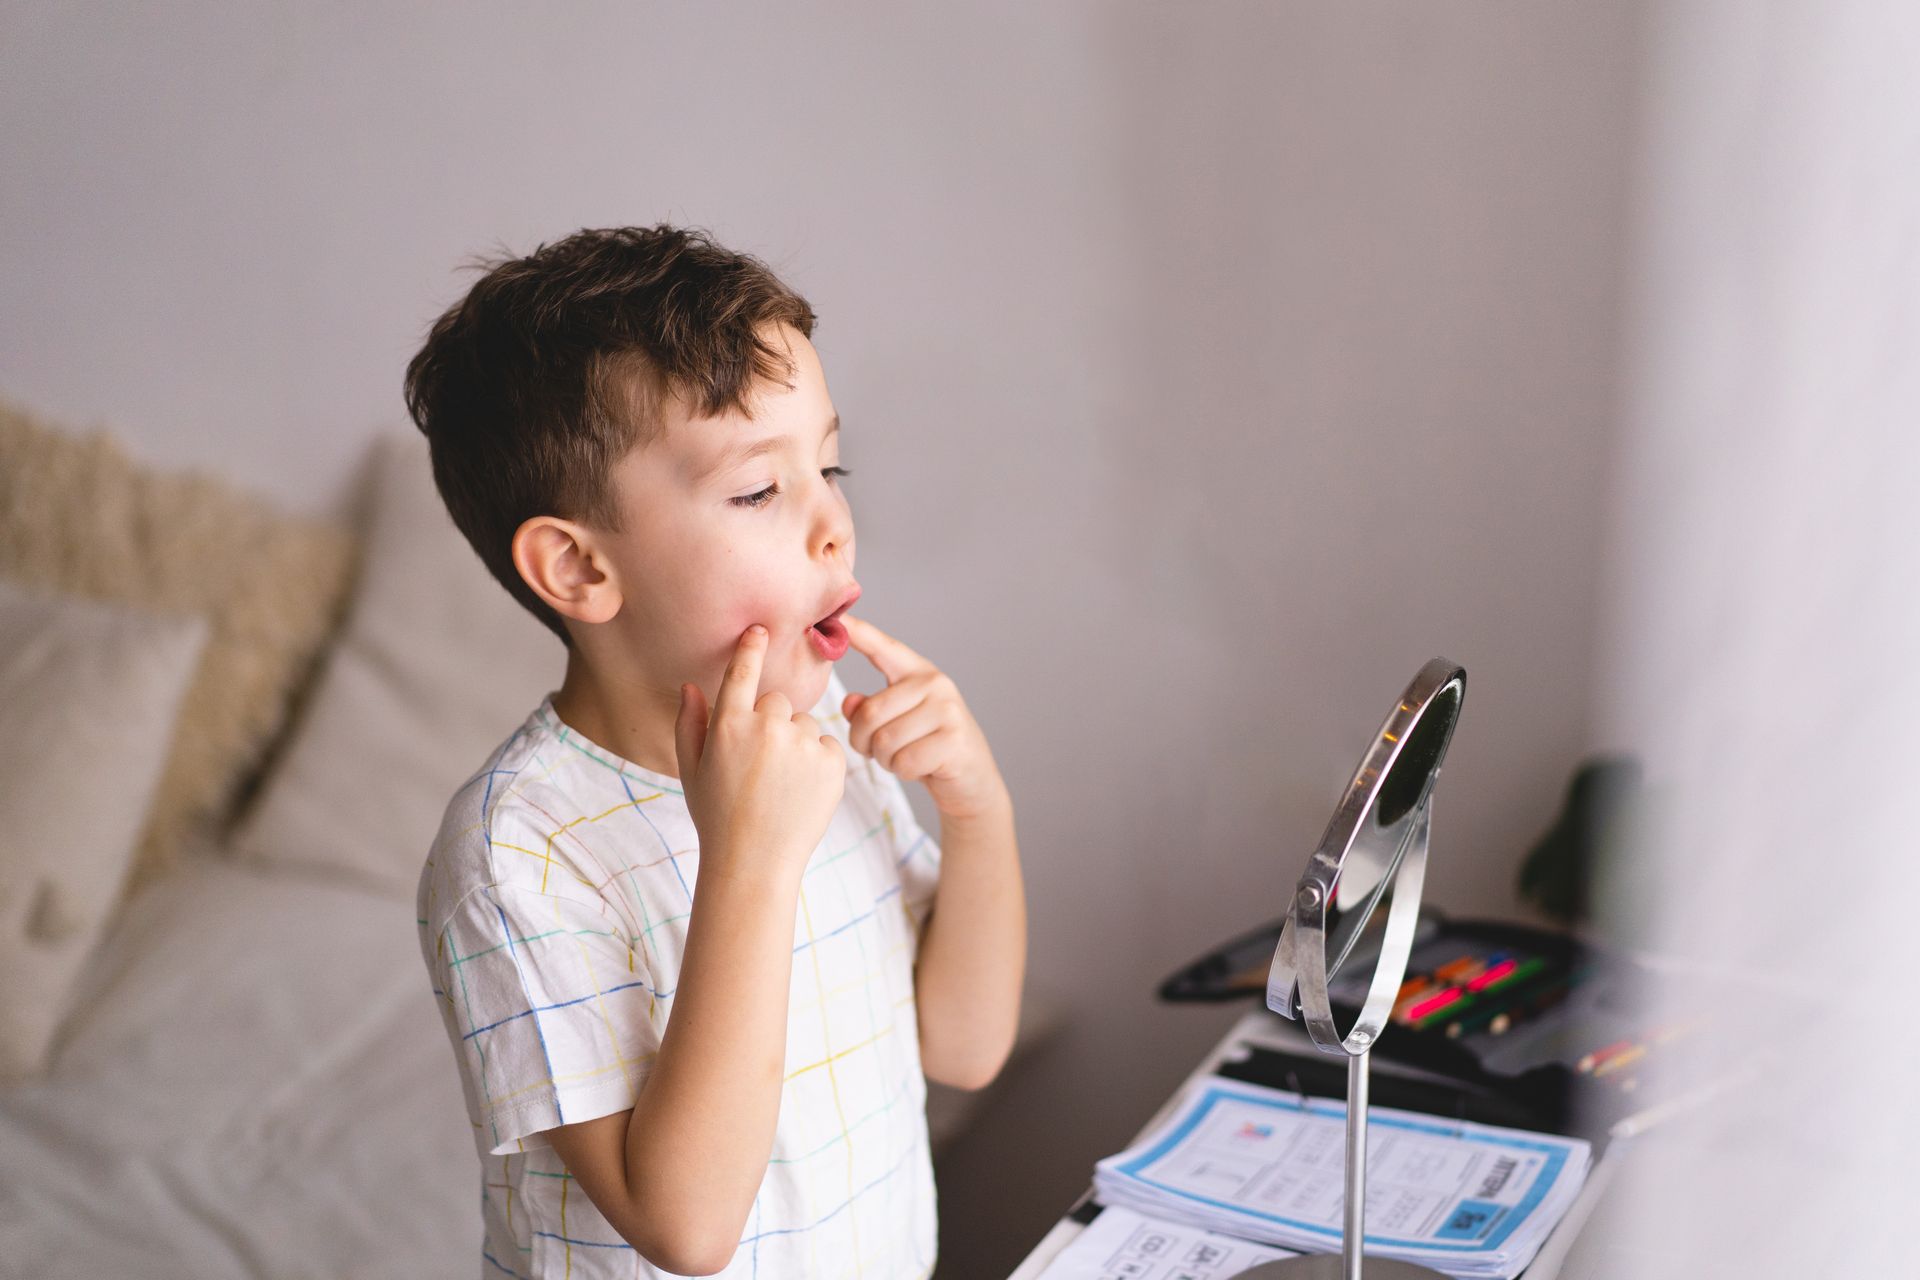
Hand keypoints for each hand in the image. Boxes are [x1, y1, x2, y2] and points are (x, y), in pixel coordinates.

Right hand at [675, 624, 846, 886]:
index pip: (744, 671)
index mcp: (730, 724)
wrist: (755, 863)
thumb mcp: (692, 771)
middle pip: (778, 701)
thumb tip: (691, 685)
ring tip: (780, 785)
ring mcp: (803, 743)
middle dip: (771, 723)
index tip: (761, 629)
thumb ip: (690, 723)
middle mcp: (768, 726)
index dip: (752, 647)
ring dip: (795, 744)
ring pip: (804, 724)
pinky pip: (827, 745)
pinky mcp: (833, 761)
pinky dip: (818, 762)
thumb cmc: (717, 817)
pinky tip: (801, 791)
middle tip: (759, 765)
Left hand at [839, 614, 1009, 820]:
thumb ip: (871, 710)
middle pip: (870, 712)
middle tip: (878, 752)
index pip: (884, 649)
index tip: (839, 617)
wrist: (973, 781)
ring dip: (884, 759)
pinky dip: (902, 772)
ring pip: (884, 740)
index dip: (859, 633)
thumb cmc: (928, 749)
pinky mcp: (953, 741)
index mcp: (919, 673)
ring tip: (902, 758)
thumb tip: (850, 702)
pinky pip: (903, 761)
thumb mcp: (897, 724)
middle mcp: (935, 684)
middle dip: (863, 742)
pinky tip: (919, 768)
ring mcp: (947, 711)